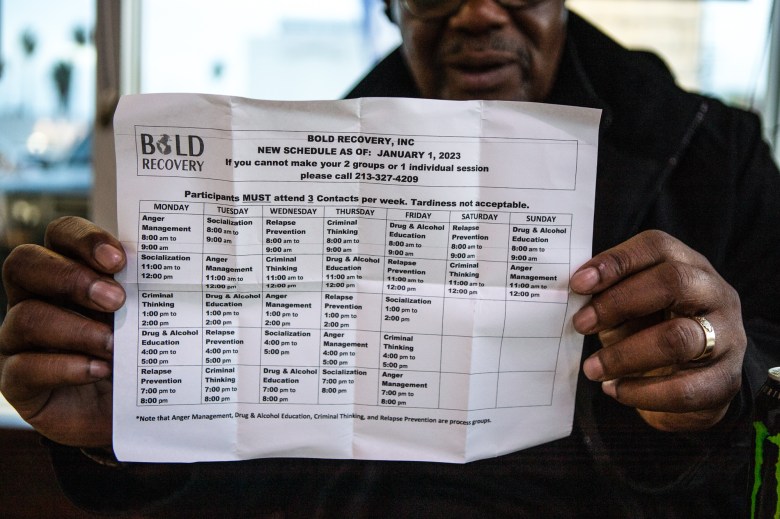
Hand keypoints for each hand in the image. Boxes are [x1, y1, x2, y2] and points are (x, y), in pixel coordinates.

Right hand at [0, 216, 125, 447]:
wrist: (133, 410)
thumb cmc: (139, 352)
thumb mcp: (147, 317)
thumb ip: (148, 291)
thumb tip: (172, 268)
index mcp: (67, 269)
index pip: (60, 234)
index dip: (84, 239)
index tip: (119, 260)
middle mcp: (36, 297)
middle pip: (25, 264)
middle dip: (72, 278)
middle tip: (116, 300)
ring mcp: (19, 339)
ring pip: (27, 317)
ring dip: (77, 329)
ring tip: (114, 345)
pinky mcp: (18, 381)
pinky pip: (24, 367)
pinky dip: (66, 367)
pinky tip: (99, 370)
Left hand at [570, 230, 745, 431]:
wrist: (692, 379)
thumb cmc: (650, 329)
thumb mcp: (629, 307)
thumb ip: (608, 297)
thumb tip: (574, 298)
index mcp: (687, 264)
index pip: (656, 247)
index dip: (616, 262)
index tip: (577, 284)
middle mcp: (715, 293)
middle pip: (673, 282)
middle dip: (618, 304)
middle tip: (580, 325)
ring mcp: (727, 336)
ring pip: (678, 339)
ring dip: (625, 356)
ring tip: (592, 368)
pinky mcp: (726, 380)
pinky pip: (685, 389)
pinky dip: (643, 392)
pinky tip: (615, 390)